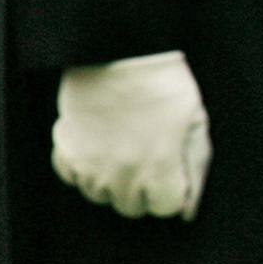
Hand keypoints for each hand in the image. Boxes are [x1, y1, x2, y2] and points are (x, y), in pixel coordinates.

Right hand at [51, 49, 212, 220]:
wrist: (119, 53)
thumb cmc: (165, 86)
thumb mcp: (196, 126)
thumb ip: (195, 170)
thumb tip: (188, 211)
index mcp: (159, 169)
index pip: (165, 208)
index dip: (172, 190)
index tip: (172, 172)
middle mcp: (122, 173)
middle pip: (131, 208)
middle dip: (143, 191)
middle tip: (148, 160)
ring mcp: (90, 163)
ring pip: (99, 196)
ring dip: (112, 182)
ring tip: (124, 150)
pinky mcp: (66, 148)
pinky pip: (71, 177)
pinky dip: (83, 168)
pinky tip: (98, 146)